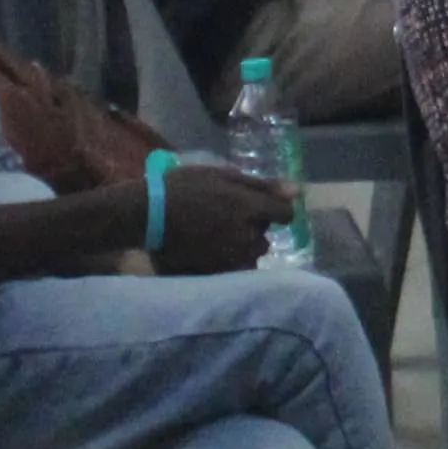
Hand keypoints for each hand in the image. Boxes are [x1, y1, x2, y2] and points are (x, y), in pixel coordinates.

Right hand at [149, 161, 293, 274]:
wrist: (148, 214)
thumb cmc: (185, 187)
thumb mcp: (224, 176)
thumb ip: (263, 186)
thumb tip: (299, 192)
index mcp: (251, 208)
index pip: (286, 214)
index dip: (274, 209)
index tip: (258, 206)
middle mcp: (247, 237)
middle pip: (265, 237)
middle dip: (253, 229)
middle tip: (225, 217)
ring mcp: (232, 258)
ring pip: (251, 254)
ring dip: (240, 246)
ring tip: (214, 235)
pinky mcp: (217, 272)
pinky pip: (234, 268)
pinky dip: (226, 260)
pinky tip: (207, 249)